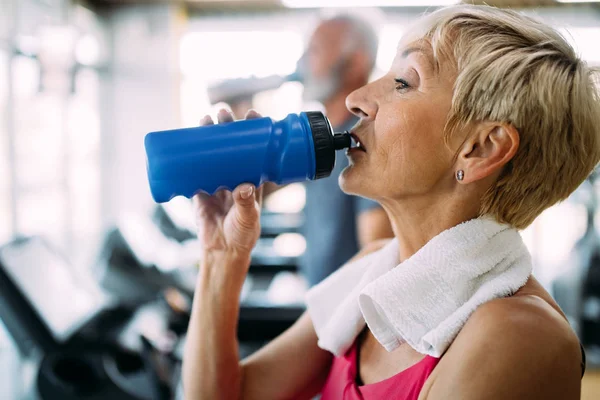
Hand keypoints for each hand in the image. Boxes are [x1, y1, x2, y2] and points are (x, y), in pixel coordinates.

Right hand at [192, 109, 262, 263]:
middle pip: (230, 146)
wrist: (222, 252)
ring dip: (206, 137)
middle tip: (222, 113)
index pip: (254, 149)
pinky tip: (183, 142)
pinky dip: (188, 158)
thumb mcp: (247, 218)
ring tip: (204, 120)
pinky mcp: (198, 190)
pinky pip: (192, 170)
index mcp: (252, 178)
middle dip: (226, 128)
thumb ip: (246, 203)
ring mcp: (215, 181)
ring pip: (211, 154)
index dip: (253, 132)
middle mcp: (234, 175)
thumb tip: (243, 186)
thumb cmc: (242, 235)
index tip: (251, 114)